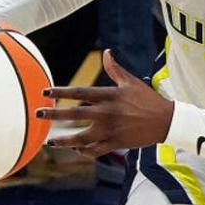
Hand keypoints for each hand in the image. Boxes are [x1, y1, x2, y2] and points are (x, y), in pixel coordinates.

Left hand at [38, 51, 174, 158]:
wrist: (166, 121)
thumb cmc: (148, 99)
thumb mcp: (132, 82)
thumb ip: (115, 69)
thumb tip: (106, 52)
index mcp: (110, 96)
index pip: (80, 92)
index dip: (61, 92)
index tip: (45, 92)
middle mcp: (108, 112)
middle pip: (75, 114)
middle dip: (54, 114)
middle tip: (38, 114)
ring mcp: (111, 130)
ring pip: (82, 137)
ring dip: (64, 141)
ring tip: (50, 142)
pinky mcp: (116, 143)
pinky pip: (95, 150)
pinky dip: (84, 151)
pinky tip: (76, 149)